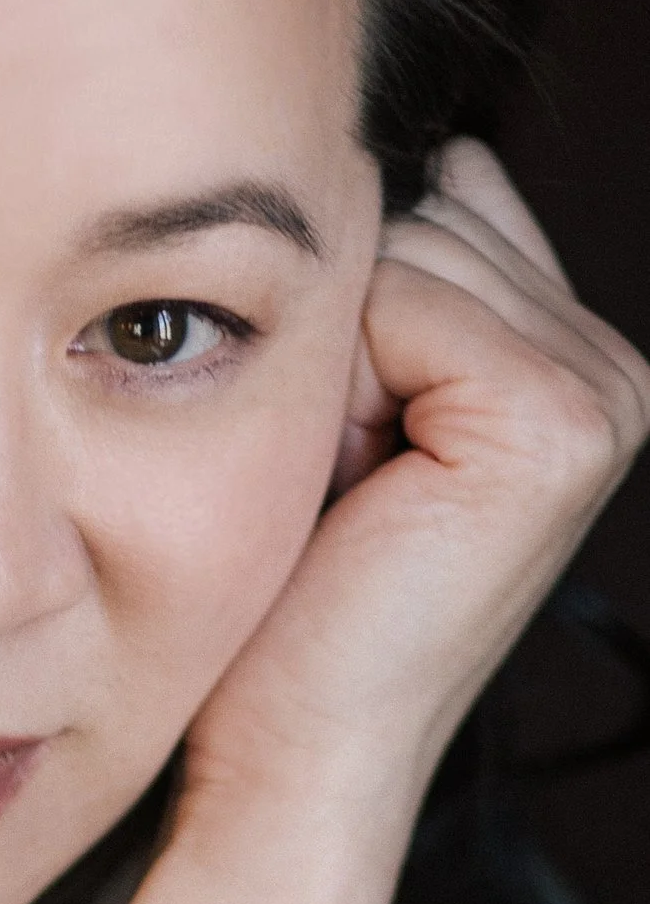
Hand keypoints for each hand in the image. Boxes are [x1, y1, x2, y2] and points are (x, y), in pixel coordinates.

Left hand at [185, 141, 649, 845]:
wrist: (296, 752)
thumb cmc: (292, 610)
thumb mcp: (349, 413)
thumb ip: (408, 288)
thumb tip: (440, 150)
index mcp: (573, 368)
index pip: (445, 214)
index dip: (347, 319)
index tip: (345, 453)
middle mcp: (612, 375)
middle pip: (426, 223)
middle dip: (341, 336)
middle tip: (340, 482)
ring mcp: (602, 395)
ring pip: (410, 255)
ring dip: (334, 364)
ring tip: (348, 488)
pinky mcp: (557, 421)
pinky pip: (406, 299)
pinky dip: (344, 385)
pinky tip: (359, 486)